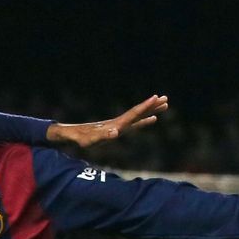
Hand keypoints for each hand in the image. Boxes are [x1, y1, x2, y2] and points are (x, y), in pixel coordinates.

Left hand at [49, 94, 168, 147]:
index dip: (144, 107)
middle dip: (151, 106)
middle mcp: (118, 123)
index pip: (133, 114)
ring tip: (165, 104)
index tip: (156, 98)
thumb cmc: (79, 139)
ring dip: (151, 111)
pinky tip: (151, 119)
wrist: (71, 135)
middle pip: (137, 112)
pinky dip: (144, 120)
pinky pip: (134, 123)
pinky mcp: (115, 130)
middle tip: (167, 98)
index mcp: (114, 125)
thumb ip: (102, 137)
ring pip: (137, 116)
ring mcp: (117, 125)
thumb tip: (115, 132)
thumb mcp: (90, 140)